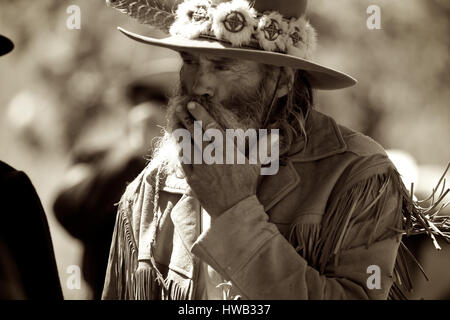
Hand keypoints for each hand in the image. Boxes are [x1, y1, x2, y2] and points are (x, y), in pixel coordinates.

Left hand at [174, 101, 259, 217]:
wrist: (233, 209)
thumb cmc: (245, 186)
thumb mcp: (256, 165)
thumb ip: (262, 147)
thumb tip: (275, 135)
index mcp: (226, 149)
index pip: (210, 127)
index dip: (200, 113)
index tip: (192, 104)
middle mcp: (210, 155)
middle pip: (195, 132)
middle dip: (186, 119)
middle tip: (179, 109)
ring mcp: (199, 166)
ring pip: (187, 145)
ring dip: (181, 133)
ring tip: (177, 124)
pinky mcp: (192, 177)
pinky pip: (183, 160)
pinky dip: (181, 151)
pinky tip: (180, 146)